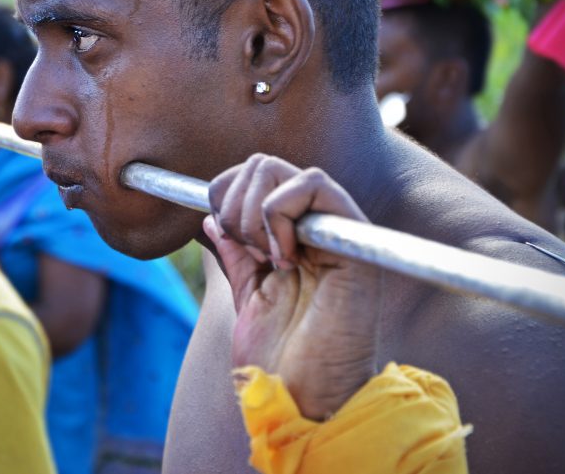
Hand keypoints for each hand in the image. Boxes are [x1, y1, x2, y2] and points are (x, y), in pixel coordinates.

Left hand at [204, 154, 382, 420]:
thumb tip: (209, 217)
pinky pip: (313, 185)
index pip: (254, 175)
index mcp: (295, 236)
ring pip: (282, 169)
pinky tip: (284, 260)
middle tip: (246, 251)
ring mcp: (340, 231)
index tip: (226, 235)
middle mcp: (319, 226)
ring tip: (268, 260)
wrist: (305, 402)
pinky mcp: (355, 242)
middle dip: (235, 204)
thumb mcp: (247, 297)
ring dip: (254, 214)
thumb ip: (235, 255)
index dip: (225, 193)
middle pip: (263, 164)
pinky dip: (280, 214)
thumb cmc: (279, 362)